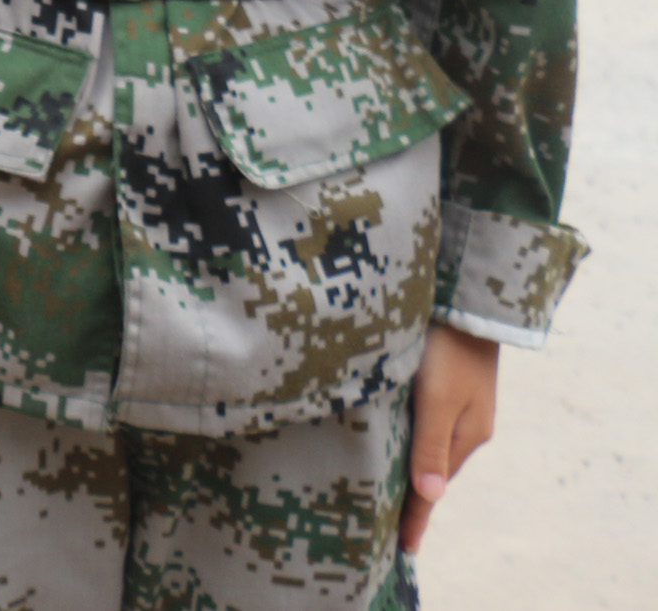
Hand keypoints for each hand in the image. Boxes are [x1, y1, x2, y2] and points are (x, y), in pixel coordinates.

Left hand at [401, 325, 499, 552]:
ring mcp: (456, 405)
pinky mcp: (444, 384)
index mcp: (466, 436)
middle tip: (384, 526)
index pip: (434, 488)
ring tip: (384, 491)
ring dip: (408, 468)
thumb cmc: (448, 350)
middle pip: (430, 470)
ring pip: (426, 446)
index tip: (403, 550)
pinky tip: (392, 443)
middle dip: (410, 497)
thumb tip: (431, 495)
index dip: (416, 517)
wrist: (466, 301)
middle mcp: (463, 426)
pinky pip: (422, 424)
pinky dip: (408, 441)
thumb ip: (431, 445)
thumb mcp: (438, 399)